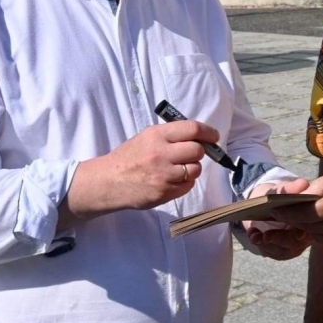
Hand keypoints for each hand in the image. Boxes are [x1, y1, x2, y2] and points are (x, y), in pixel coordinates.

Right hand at [60, 121, 216, 224]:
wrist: (109, 182)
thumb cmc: (130, 156)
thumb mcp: (146, 137)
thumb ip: (170, 135)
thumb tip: (198, 136)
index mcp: (156, 135)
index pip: (192, 129)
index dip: (207, 132)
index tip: (213, 136)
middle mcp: (161, 154)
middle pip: (197, 150)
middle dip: (198, 151)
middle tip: (191, 153)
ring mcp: (163, 175)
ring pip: (195, 169)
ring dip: (191, 168)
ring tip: (178, 168)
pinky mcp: (164, 193)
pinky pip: (188, 185)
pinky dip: (185, 182)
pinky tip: (172, 179)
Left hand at [244, 179, 312, 259]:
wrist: (261, 204)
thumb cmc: (275, 196)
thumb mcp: (280, 189)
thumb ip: (290, 188)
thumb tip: (303, 184)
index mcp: (309, 217)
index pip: (310, 226)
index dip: (301, 229)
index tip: (291, 227)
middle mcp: (304, 233)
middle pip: (295, 242)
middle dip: (279, 239)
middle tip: (265, 235)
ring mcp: (293, 244)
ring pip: (284, 251)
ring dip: (267, 245)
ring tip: (254, 236)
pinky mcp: (281, 250)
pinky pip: (274, 254)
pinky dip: (262, 247)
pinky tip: (252, 236)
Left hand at [272, 169, 322, 254]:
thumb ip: (320, 186)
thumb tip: (297, 194)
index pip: (304, 212)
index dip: (285, 212)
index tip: (272, 209)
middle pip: (307, 225)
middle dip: (294, 218)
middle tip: (281, 211)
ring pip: (316, 235)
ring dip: (309, 225)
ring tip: (310, 213)